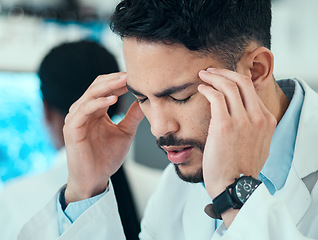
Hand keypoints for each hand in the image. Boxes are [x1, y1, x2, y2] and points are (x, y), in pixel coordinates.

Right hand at [63, 73, 143, 203]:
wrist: (94, 179)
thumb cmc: (106, 157)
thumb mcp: (125, 132)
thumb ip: (133, 116)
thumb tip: (145, 101)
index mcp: (95, 110)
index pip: (106, 88)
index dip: (120, 81)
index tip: (138, 77)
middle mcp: (83, 110)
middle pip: (97, 86)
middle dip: (115, 79)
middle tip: (132, 74)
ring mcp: (76, 118)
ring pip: (90, 94)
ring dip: (108, 87)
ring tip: (125, 82)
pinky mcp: (72, 128)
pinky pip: (83, 110)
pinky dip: (97, 103)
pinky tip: (112, 100)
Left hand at [198, 68, 276, 224]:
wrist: (235, 187)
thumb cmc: (240, 168)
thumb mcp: (258, 145)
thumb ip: (254, 127)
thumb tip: (242, 115)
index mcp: (267, 120)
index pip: (251, 89)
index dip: (234, 79)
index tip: (222, 78)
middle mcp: (258, 117)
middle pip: (241, 82)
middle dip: (224, 72)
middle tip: (210, 71)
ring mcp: (242, 120)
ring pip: (228, 86)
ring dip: (213, 76)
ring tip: (203, 75)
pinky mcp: (225, 125)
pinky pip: (215, 96)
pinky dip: (208, 88)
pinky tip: (201, 88)